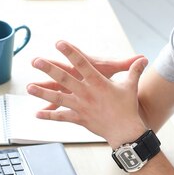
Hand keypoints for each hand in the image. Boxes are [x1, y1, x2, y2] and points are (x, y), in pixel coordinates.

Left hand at [26, 40, 147, 146]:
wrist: (125, 131)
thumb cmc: (128, 107)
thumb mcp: (130, 86)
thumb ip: (134, 70)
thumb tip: (144, 58)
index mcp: (98, 83)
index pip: (82, 64)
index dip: (70, 52)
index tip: (59, 43)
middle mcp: (86, 94)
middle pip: (64, 79)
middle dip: (49, 69)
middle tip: (36, 61)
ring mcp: (80, 107)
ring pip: (58, 98)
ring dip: (42, 92)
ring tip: (29, 87)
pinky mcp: (78, 118)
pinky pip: (61, 116)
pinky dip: (49, 115)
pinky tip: (37, 113)